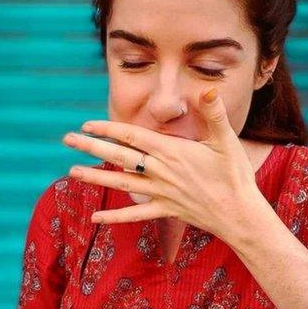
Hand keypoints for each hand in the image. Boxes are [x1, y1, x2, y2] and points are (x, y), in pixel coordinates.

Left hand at [62, 87, 268, 242]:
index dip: (108, 129)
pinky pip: (135, 214)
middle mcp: (160, 172)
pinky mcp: (164, 210)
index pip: (132, 136)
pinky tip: (95, 218)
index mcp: (171, 152)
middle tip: (67, 139)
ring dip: (95, 177)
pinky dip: (114, 216)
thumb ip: (214, 114)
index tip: (87, 124)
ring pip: (121, 184)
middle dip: (91, 147)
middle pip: (119, 157)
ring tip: (71, 171)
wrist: (240, 214)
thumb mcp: (227, 141)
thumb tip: (208, 90)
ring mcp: (160, 193)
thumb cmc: (235, 175)